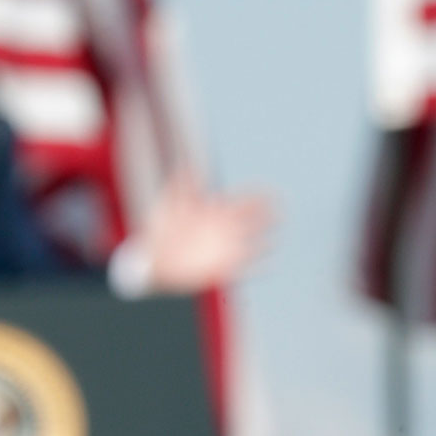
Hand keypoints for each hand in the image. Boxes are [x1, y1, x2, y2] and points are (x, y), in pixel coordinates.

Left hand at [138, 171, 273, 292]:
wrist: (152, 261)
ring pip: (251, 246)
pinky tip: (271, 266)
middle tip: (283, 211)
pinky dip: (258, 269)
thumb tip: (187, 165)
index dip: (258, 196)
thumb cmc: (160, 231)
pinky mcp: (220, 269)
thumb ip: (180, 187)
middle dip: (268, 216)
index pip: (243, 201)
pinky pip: (244, 270)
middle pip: (252, 221)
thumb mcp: (168, 206)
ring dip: (265, 244)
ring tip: (276, 242)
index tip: (273, 192)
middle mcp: (224, 230)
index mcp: (216, 212)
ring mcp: (223, 250)